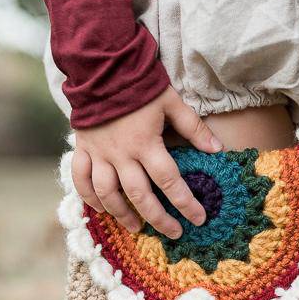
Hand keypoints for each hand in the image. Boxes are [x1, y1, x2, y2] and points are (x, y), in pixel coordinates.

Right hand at [71, 87, 222, 237]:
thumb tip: (218, 149)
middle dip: (159, 218)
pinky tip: (101, 209)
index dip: (185, 203)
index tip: (199, 219)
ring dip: (122, 214)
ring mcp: (99, 153)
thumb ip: (194, 128)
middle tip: (174, 233)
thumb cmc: (140, 84)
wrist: (101, 66)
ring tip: (137, 227)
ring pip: (107, 193)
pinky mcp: (83, 149)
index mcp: (146, 143)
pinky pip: (81, 179)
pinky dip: (89, 197)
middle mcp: (121, 153)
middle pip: (140, 195)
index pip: (170, 181)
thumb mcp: (172, 102)